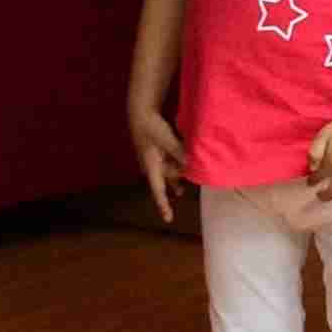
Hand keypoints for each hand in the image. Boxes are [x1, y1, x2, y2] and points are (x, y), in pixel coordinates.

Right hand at [128, 103, 183, 222]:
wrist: (141, 112)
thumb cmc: (151, 126)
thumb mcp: (166, 139)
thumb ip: (178, 151)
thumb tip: (190, 165)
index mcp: (151, 166)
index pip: (158, 190)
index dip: (163, 205)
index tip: (168, 219)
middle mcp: (152, 165)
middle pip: (167, 179)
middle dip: (176, 183)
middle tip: (185, 190)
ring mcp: (156, 158)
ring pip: (170, 170)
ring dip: (179, 173)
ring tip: (190, 177)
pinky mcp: (159, 150)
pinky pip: (171, 160)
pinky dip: (179, 161)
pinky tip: (187, 158)